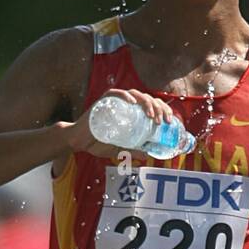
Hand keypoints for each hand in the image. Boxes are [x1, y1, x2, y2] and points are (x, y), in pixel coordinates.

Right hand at [61, 88, 175, 162]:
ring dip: (145, 102)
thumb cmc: (98, 141)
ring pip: (134, 94)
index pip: (152, 105)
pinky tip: (132, 102)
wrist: (79, 141)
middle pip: (146, 98)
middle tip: (161, 121)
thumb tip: (147, 156)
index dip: (163, 110)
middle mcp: (125, 103)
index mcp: (132, 111)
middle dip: (157, 107)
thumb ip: (132, 150)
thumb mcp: (119, 149)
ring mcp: (115, 101)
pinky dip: (125, 95)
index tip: (169, 122)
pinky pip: (115, 93)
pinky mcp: (103, 101)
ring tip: (150, 115)